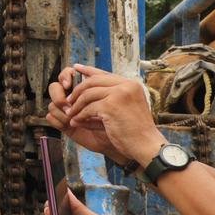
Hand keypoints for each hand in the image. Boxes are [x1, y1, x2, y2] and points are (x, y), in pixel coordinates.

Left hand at [46, 64, 161, 165]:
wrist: (146, 145)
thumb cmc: (136, 129)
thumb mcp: (127, 105)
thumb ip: (112, 94)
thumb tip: (90, 84)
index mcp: (131, 84)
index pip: (105, 74)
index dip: (88, 71)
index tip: (75, 69)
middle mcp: (126, 86)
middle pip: (92, 81)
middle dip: (77, 90)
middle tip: (68, 100)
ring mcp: (119, 95)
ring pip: (87, 94)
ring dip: (76, 105)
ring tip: (70, 113)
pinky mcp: (111, 106)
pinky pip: (88, 108)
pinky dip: (80, 115)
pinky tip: (76, 122)